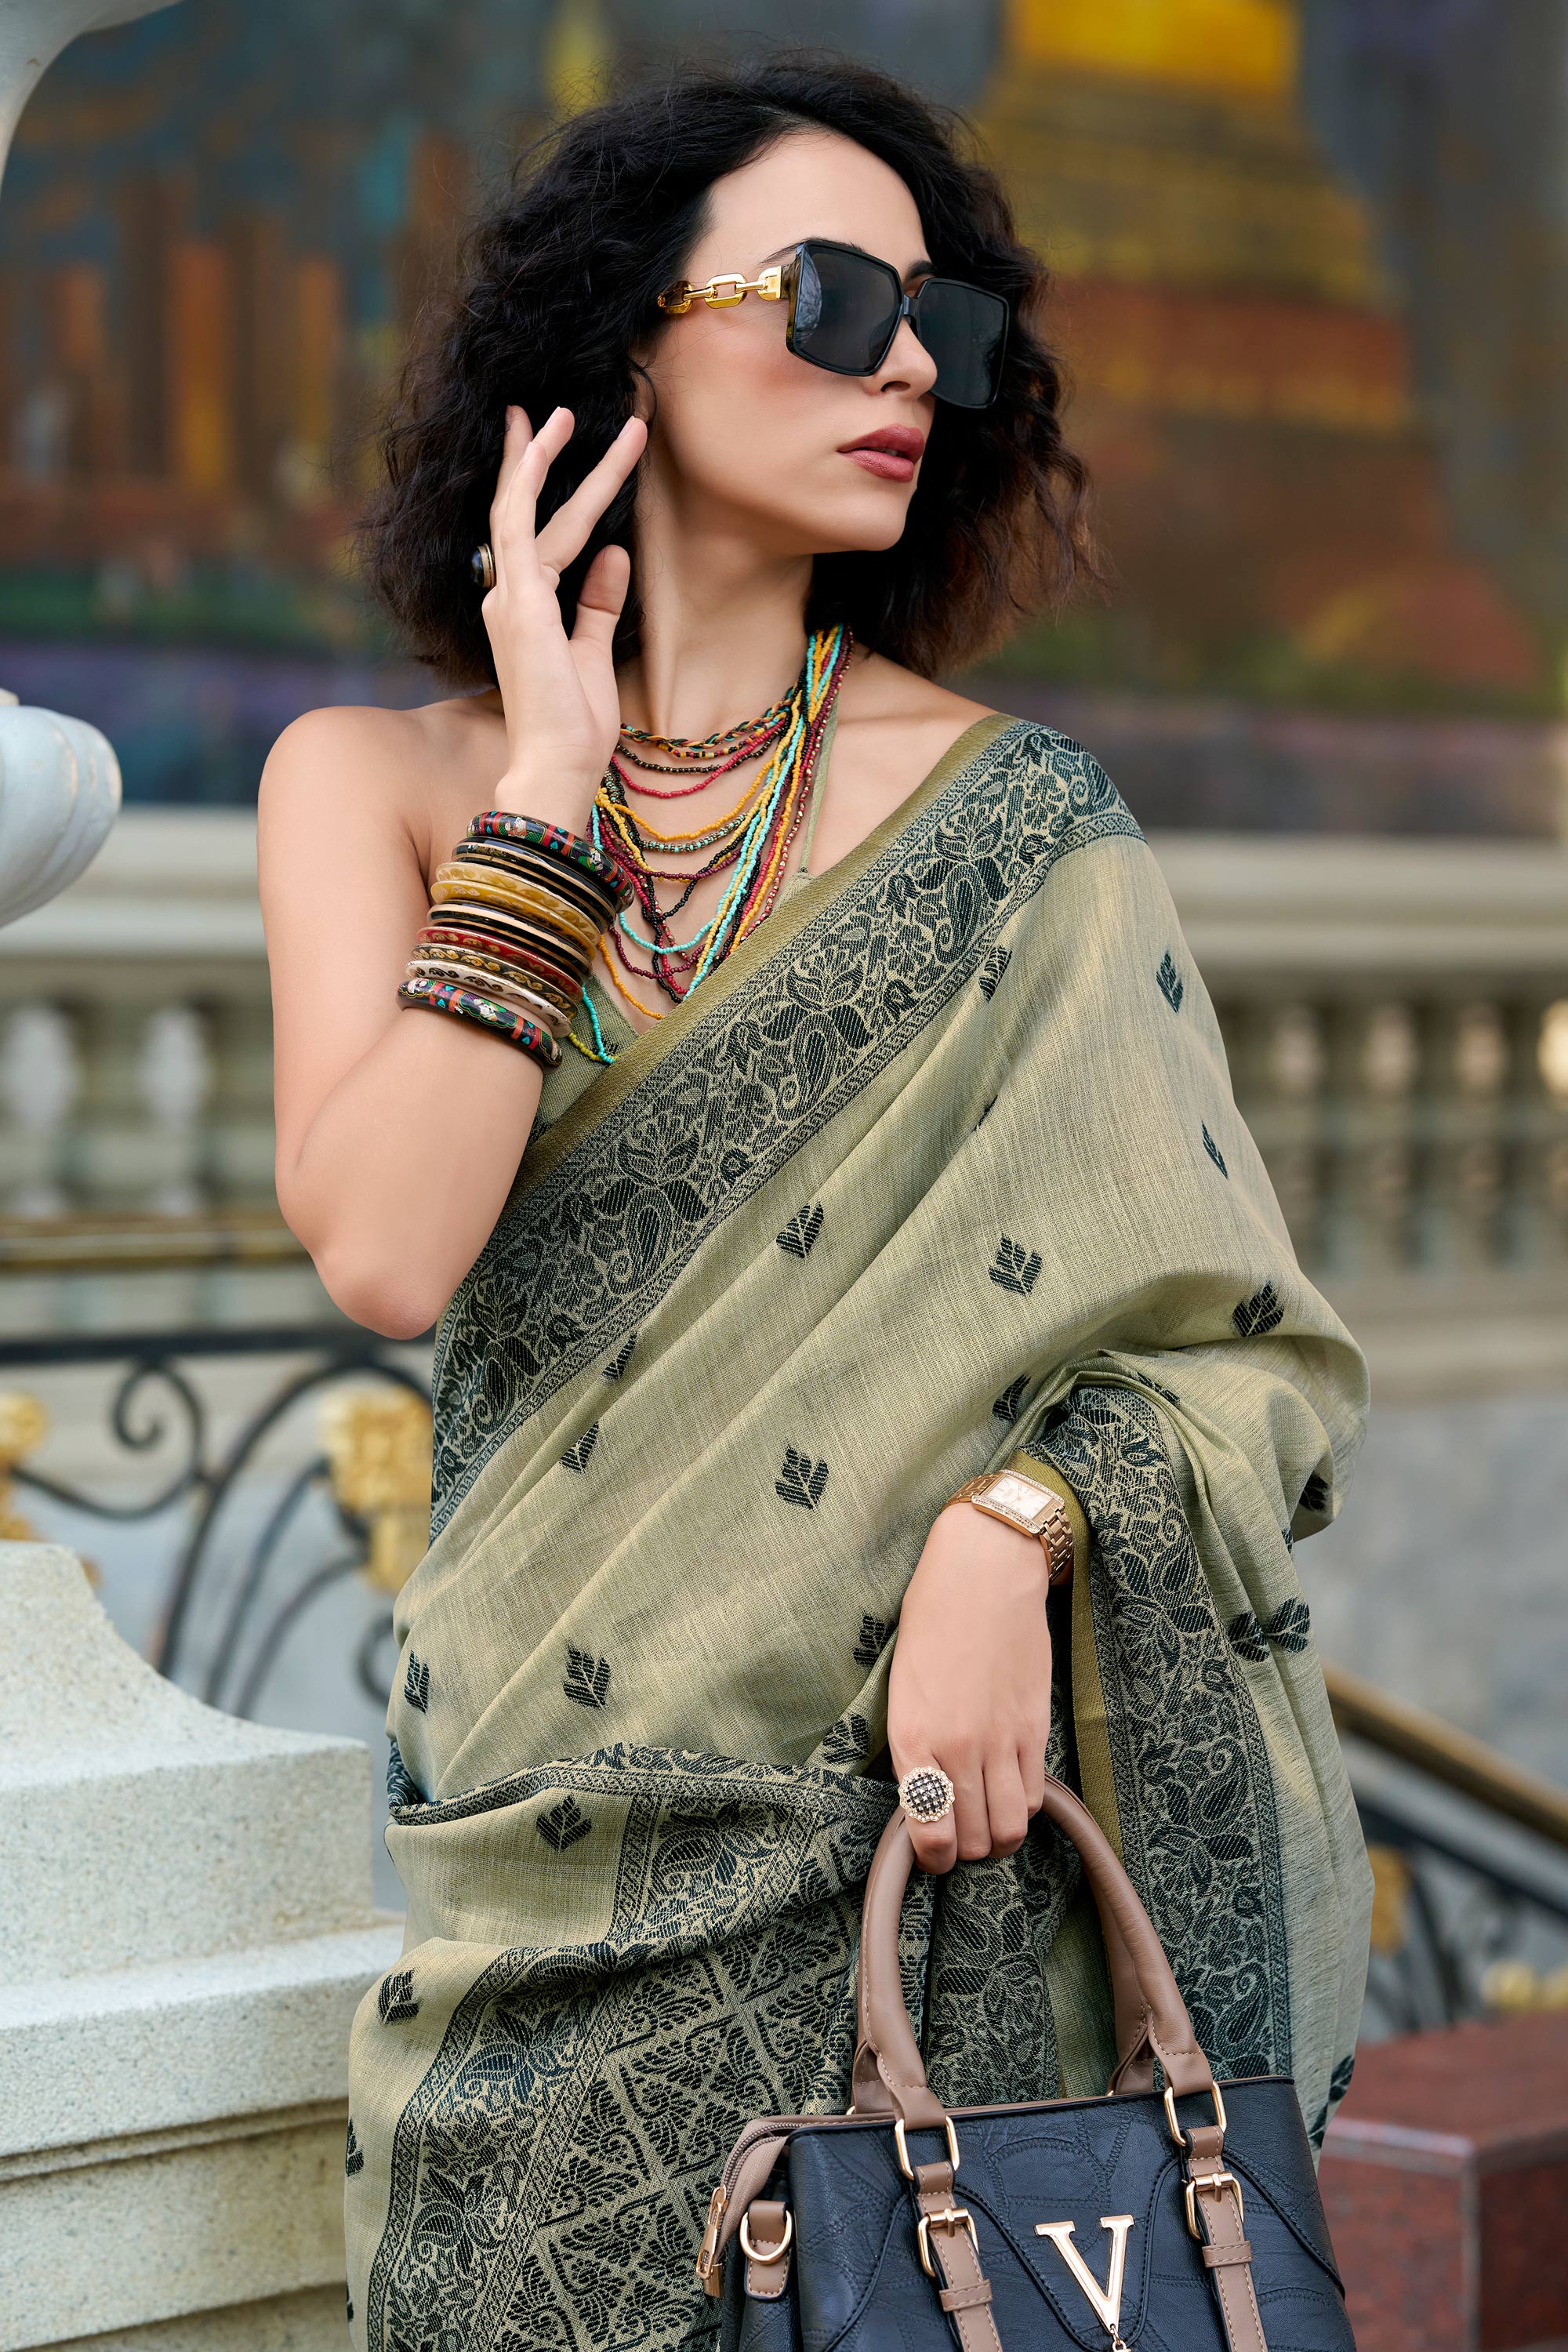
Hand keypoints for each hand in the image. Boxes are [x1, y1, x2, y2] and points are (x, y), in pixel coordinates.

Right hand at [481, 402, 647, 816]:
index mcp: (523, 610)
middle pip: (523, 511)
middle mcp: (507, 597)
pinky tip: (546, 444)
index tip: (558, 451)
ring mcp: (508, 597)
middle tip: (555, 409)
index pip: (537, 535)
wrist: (559, 765)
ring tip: (565, 412)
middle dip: (539, 458)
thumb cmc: (573, 725)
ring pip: (521, 506)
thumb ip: (599, 603)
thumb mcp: (594, 653)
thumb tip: (615, 553)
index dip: (550, 491)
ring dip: (543, 456)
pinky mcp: (520, 601)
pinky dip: (531, 481)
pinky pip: (519, 524)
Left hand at [887, 1502, 1051, 1874]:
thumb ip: (912, 1745)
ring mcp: (1001, 1741)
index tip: (935, 1851)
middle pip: (975, 1841)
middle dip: (968, 1847)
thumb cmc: (931, 1620)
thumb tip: (923, 1796)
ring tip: (990, 1816)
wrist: (983, 1574)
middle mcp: (956, 1748)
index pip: (929, 1833)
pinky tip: (1013, 1786)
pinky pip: (1036, 1794)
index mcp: (912, 1737)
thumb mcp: (901, 1686)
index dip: (934, 1857)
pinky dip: (1026, 1804)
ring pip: (1011, 1829)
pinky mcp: (1035, 1727)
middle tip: (963, 1830)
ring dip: (1001, 1834)